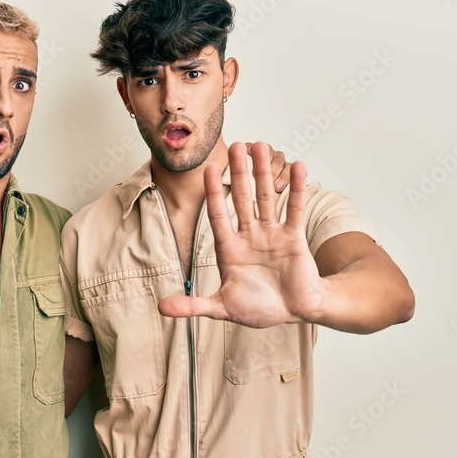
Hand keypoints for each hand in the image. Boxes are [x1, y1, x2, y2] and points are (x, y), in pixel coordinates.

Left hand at [157, 142, 324, 326]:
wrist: (294, 312)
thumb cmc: (260, 309)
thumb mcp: (222, 307)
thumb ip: (192, 306)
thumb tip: (161, 308)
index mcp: (229, 249)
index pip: (218, 215)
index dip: (213, 193)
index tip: (208, 169)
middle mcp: (249, 236)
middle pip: (242, 198)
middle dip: (238, 173)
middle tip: (235, 145)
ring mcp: (272, 234)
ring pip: (266, 197)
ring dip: (263, 172)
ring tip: (261, 146)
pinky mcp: (293, 237)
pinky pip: (294, 208)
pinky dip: (295, 188)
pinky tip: (296, 166)